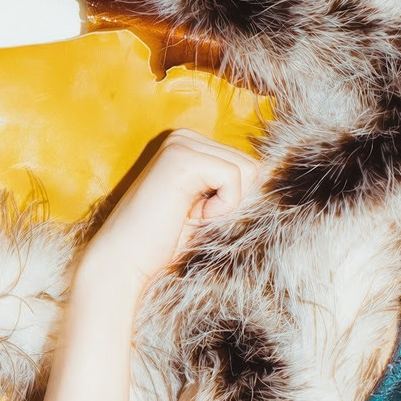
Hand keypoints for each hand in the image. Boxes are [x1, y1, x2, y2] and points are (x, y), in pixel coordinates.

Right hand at [81, 130, 264, 297]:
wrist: (123, 263)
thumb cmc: (165, 245)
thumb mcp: (209, 212)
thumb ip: (234, 191)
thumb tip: (277, 181)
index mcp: (191, 147)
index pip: (247, 167)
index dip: (236, 203)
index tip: (199, 217)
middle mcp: (185, 137)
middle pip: (252, 167)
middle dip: (233, 203)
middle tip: (193, 218)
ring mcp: (182, 143)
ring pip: (247, 171)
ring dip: (226, 206)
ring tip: (190, 216)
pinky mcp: (183, 157)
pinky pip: (235, 179)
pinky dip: (221, 207)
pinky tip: (190, 215)